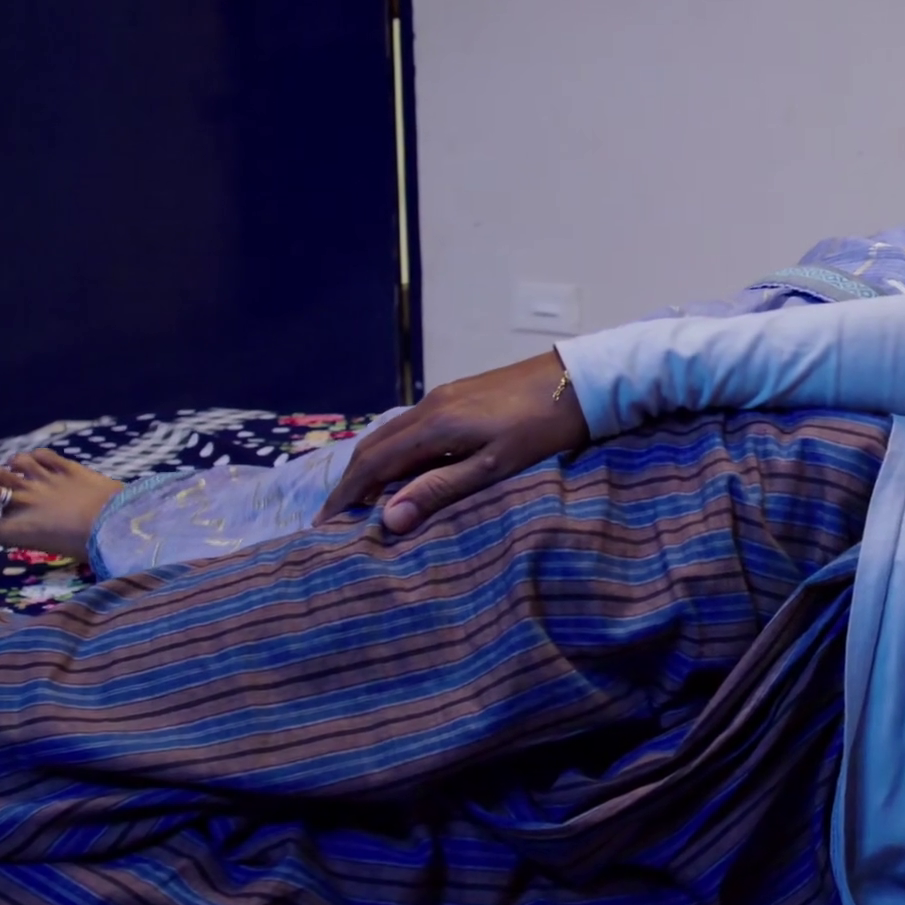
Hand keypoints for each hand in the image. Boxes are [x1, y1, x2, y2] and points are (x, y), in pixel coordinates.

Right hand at [315, 350, 590, 537]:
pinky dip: (393, 453)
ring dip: (370, 467)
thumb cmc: (542, 429)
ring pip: (390, 435)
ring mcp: (443, 397)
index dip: (346, 494)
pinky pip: (409, 428)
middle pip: (373, 446)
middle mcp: (429, 407)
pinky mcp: (458, 396)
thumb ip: (441, 489)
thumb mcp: (494, 466)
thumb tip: (388, 518)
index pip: (372, 463)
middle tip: (336, 518)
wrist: (580, 380)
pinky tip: (402, 471)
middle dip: (351, 482)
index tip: (324, 524)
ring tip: (363, 500)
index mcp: (433, 425)